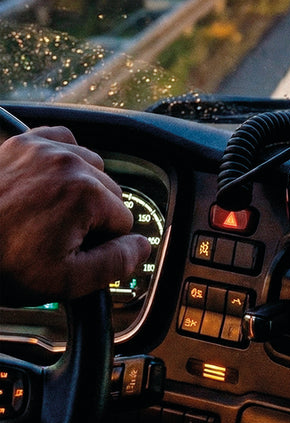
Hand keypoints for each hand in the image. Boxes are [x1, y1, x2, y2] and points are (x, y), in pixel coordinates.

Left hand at [0, 127, 150, 306]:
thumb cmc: (0, 263)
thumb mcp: (64, 281)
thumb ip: (115, 263)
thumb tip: (142, 246)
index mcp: (86, 194)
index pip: (124, 220)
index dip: (101, 241)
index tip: (70, 250)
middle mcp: (70, 163)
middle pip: (109, 192)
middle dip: (90, 214)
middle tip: (54, 236)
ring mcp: (45, 148)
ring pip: (91, 167)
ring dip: (79, 187)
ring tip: (47, 213)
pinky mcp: (24, 142)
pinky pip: (64, 141)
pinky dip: (63, 159)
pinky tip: (47, 184)